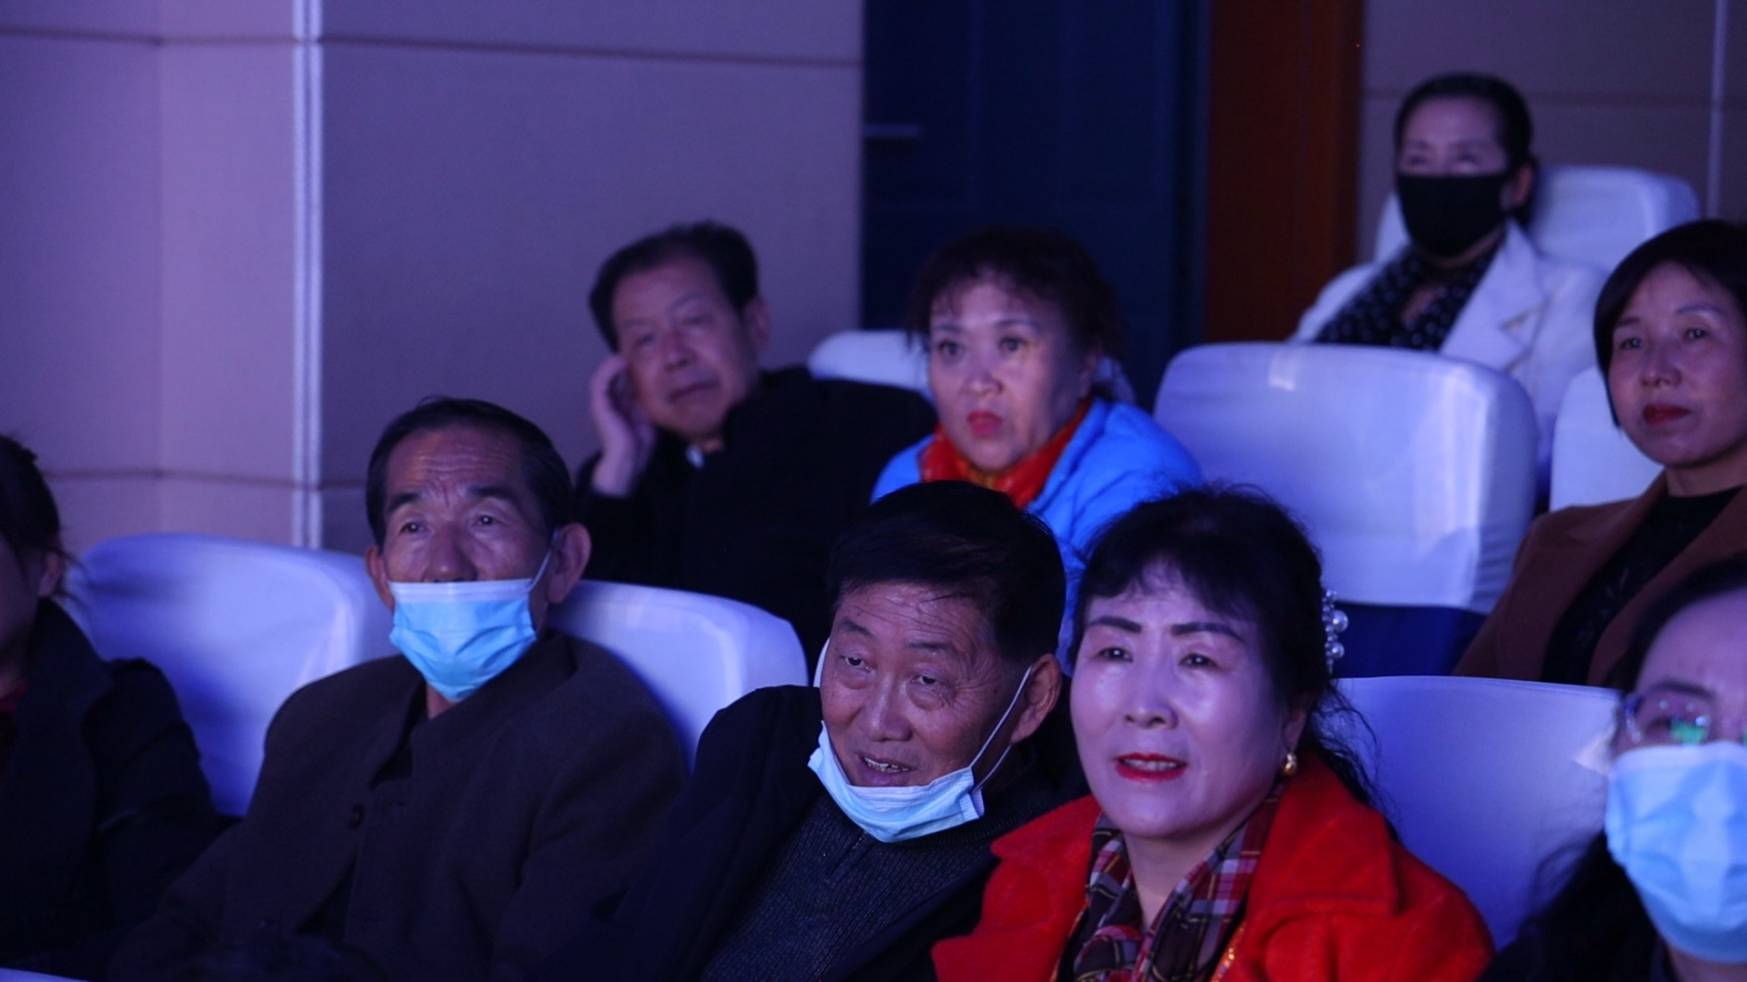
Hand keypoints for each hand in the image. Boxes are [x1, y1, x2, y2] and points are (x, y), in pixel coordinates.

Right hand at [588, 355, 655, 496]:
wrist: (629, 461)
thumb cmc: (640, 445)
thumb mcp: (648, 418)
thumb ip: (648, 402)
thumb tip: (661, 385)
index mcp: (620, 408)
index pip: (624, 383)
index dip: (632, 371)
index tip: (645, 358)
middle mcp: (609, 405)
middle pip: (613, 378)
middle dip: (623, 365)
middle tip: (635, 352)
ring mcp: (602, 405)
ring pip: (604, 377)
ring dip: (614, 364)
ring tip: (626, 355)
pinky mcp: (598, 405)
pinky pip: (600, 382)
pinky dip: (609, 370)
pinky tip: (620, 362)